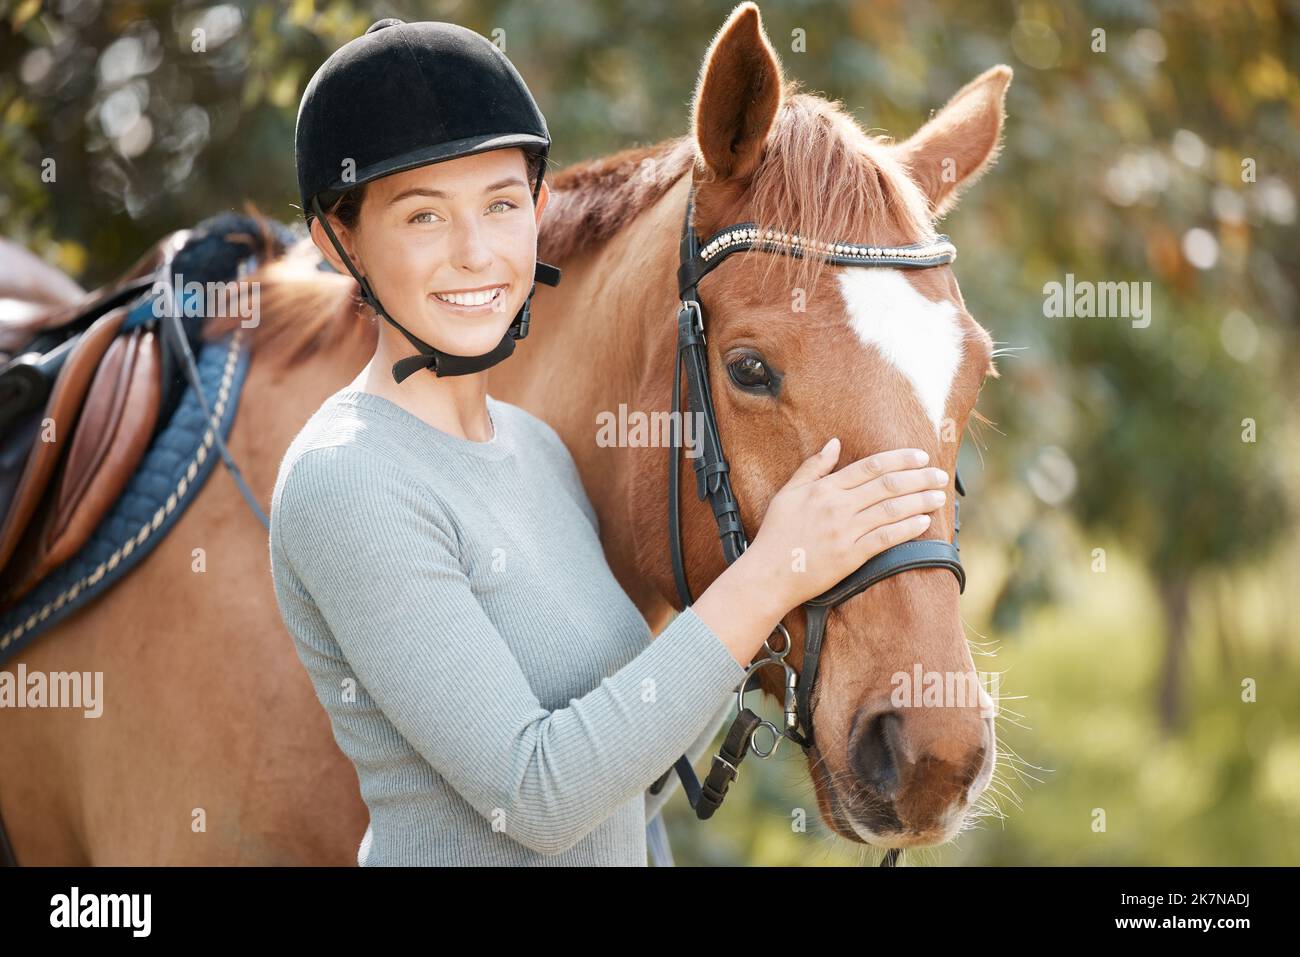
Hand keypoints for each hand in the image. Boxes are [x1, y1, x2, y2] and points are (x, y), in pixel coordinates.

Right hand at [744, 438, 948, 609]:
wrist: (769, 574)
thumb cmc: (777, 533)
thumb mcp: (788, 493)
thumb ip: (813, 467)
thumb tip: (834, 442)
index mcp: (824, 488)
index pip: (870, 466)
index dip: (899, 459)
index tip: (920, 456)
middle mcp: (838, 506)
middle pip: (888, 485)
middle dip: (919, 477)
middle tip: (940, 474)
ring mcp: (845, 531)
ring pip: (892, 509)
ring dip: (920, 500)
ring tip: (939, 495)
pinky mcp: (851, 556)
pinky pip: (886, 538)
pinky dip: (907, 528)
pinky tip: (924, 521)